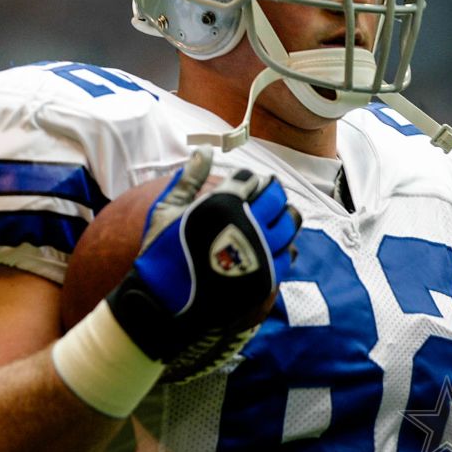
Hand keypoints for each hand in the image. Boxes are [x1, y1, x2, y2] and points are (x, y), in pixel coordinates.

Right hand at [105, 147, 299, 378]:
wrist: (162, 301)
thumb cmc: (161, 251)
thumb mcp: (167, 209)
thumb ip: (189, 178)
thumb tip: (204, 150)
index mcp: (223, 204)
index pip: (250, 179)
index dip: (250, 180)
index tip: (246, 185)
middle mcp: (247, 225)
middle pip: (276, 197)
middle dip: (272, 193)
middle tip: (265, 197)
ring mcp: (260, 253)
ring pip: (290, 224)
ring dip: (284, 217)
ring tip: (273, 219)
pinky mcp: (266, 277)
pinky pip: (288, 255)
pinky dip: (284, 246)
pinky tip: (272, 247)